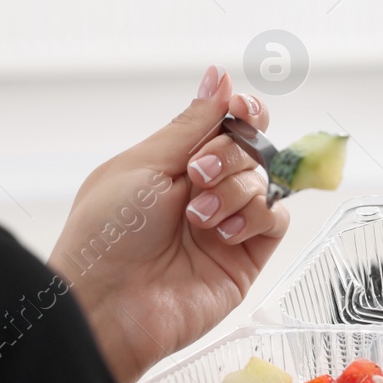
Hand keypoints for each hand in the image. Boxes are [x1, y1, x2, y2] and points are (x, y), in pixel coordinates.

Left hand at [50, 66, 288, 382]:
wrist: (108, 305)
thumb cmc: (107, 236)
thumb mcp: (144, 164)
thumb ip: (192, 123)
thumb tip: (220, 76)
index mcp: (173, 164)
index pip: (225, 124)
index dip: (241, 112)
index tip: (240, 108)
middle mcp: (203, 191)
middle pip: (249, 148)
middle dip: (227, 154)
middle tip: (196, 176)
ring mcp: (227, 224)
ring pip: (264, 181)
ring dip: (235, 189)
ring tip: (199, 216)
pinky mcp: (246, 257)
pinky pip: (275, 220)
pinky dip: (255, 216)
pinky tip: (222, 232)